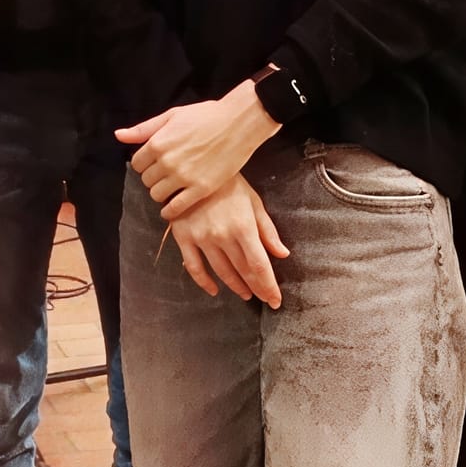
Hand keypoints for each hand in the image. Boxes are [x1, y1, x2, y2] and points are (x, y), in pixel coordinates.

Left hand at [121, 81, 281, 218]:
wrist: (238, 124)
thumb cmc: (205, 116)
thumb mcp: (172, 116)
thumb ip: (144, 129)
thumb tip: (118, 136)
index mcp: (158, 143)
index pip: (137, 164)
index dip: (145, 164)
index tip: (155, 163)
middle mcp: (167, 162)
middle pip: (146, 180)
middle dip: (153, 178)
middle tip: (165, 175)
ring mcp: (184, 177)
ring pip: (157, 195)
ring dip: (161, 193)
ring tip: (171, 187)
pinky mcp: (200, 189)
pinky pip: (176, 208)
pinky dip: (170, 212)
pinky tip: (172, 209)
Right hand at [165, 176, 289, 304]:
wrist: (194, 166)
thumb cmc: (228, 183)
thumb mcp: (253, 201)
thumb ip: (267, 230)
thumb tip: (282, 254)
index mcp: (243, 226)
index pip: (259, 265)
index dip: (268, 286)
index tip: (275, 300)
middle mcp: (222, 235)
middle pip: (243, 271)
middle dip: (256, 288)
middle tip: (265, 299)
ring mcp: (201, 237)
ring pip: (221, 271)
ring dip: (235, 286)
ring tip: (246, 294)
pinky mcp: (183, 237)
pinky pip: (194, 266)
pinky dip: (204, 282)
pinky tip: (214, 289)